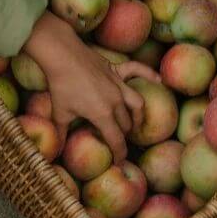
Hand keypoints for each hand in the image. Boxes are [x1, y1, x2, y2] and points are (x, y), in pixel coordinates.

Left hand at [25, 13, 159, 162]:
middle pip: (126, 124)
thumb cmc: (61, 86)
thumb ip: (62, 134)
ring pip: (137, 104)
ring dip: (138, 116)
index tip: (119, 162)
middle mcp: (115, 101)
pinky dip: (149, 75)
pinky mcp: (117, 70)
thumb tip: (57, 152)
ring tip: (135, 124)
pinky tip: (159, 80)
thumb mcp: (60, 115)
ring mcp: (119, 84)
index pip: (116, 140)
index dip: (119, 154)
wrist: (63, 55)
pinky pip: (138, 71)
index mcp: (102, 115)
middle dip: (124, 136)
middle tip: (118, 143)